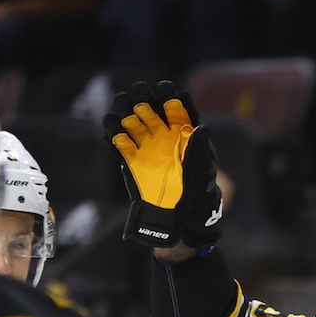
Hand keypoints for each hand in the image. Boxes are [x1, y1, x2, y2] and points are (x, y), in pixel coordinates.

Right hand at [104, 81, 223, 249]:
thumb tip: (202, 128)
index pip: (178, 105)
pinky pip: (117, 138)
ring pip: (131, 117)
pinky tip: (115, 131)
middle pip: (150, 105)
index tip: (166, 95)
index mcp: (185, 133)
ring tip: (126, 113)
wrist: (177, 221)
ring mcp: (146, 144)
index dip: (171, 96)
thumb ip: (200, 152)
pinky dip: (113, 131)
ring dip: (125, 110)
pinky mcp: (130, 157)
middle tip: (141, 101)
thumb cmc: (196, 198)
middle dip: (144, 98)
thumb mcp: (202, 176)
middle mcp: (164, 134)